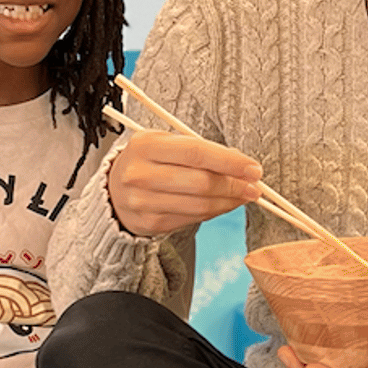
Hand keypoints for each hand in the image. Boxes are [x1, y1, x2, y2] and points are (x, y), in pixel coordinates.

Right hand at [107, 128, 260, 237]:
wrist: (113, 189)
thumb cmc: (149, 161)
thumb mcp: (166, 144)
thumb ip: (201, 150)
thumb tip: (241, 163)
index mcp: (146, 146)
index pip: (196, 153)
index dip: (229, 162)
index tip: (253, 168)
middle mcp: (140, 174)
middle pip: (200, 183)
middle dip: (234, 185)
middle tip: (254, 186)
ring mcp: (143, 202)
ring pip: (199, 205)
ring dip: (229, 202)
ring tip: (244, 195)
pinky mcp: (150, 223)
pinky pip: (192, 218)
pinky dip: (214, 211)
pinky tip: (223, 204)